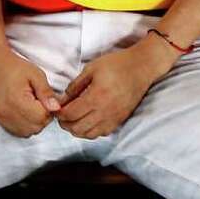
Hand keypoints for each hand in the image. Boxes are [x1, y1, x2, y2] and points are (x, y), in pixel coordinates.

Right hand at [0, 49, 61, 137]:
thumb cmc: (16, 68)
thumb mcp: (37, 75)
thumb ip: (46, 93)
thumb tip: (56, 108)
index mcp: (16, 100)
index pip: (42, 117)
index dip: (50, 109)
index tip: (47, 99)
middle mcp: (6, 112)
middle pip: (35, 127)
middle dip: (43, 117)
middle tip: (41, 102)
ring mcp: (1, 118)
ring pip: (27, 132)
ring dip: (35, 122)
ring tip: (33, 106)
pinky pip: (18, 132)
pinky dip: (26, 125)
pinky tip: (26, 111)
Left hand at [58, 40, 173, 139]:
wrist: (142, 67)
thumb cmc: (117, 64)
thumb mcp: (92, 68)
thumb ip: (75, 85)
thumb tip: (62, 99)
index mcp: (96, 96)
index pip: (70, 114)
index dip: (59, 113)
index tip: (57, 108)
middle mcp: (105, 111)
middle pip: (77, 128)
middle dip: (65, 123)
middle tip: (63, 115)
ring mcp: (113, 117)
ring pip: (88, 134)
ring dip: (77, 129)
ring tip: (74, 119)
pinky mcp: (120, 120)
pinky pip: (101, 133)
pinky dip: (91, 131)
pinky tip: (89, 121)